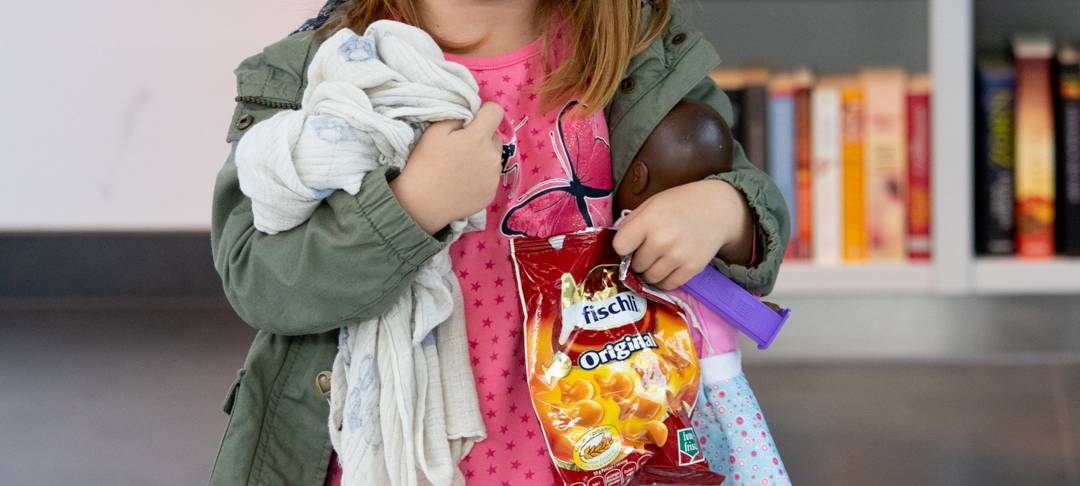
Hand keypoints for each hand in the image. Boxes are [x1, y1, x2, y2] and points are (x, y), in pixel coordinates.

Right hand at [390, 102, 503, 233]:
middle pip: (495, 137)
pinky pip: (491, 177)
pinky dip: (481, 177)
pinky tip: (463, 183)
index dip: (483, 112)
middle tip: (461, 148)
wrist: (421, 204)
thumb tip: (470, 115)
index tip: (471, 121)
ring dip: (482, 158)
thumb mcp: (434, 131)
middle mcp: (493, 156)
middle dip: (482, 137)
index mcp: (479, 138)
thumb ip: (457, 117)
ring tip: (460, 168)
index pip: (496, 111)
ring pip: (493, 158)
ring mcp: (494, 177)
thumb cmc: (425, 164)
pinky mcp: (491, 194)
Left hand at [612, 180, 753, 289]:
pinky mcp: (692, 269)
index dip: (624, 246)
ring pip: (650, 278)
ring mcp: (678, 257)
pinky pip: (668, 285)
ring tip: (658, 258)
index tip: (631, 243)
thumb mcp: (651, 204)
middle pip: (635, 265)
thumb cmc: (680, 204)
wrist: (718, 209)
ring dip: (650, 271)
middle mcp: (662, 240)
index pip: (620, 247)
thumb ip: (632, 223)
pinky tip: (668, 266)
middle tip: (648, 249)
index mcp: (649, 221)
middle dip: (638, 259)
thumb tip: (617, 247)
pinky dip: (664, 279)